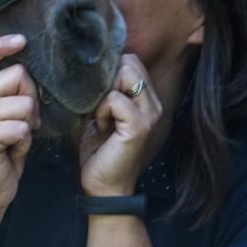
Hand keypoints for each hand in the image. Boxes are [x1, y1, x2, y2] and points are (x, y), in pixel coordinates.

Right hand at [0, 34, 40, 213]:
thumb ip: (13, 94)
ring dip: (29, 126)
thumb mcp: (9, 117)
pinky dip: (25, 143)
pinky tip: (12, 152)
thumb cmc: (5, 152)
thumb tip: (31, 73)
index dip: (0, 44)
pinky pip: (22, 128)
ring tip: (15, 140)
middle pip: (18, 75)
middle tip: (23, 123)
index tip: (21, 40)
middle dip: (32, 99)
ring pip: (25, 104)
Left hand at [78, 54, 163, 195]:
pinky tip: (101, 128)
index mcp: (146, 99)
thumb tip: (93, 65)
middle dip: (106, 80)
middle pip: (128, 62)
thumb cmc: (99, 151)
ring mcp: (150, 114)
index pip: (131, 60)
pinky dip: (100, 111)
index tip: (99, 98)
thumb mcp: (102, 113)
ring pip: (124, 73)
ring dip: (103, 95)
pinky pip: (114, 98)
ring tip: (101, 118)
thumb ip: (105, 89)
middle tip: (99, 108)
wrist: (104, 187)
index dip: (109, 72)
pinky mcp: (139, 126)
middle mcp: (153, 103)